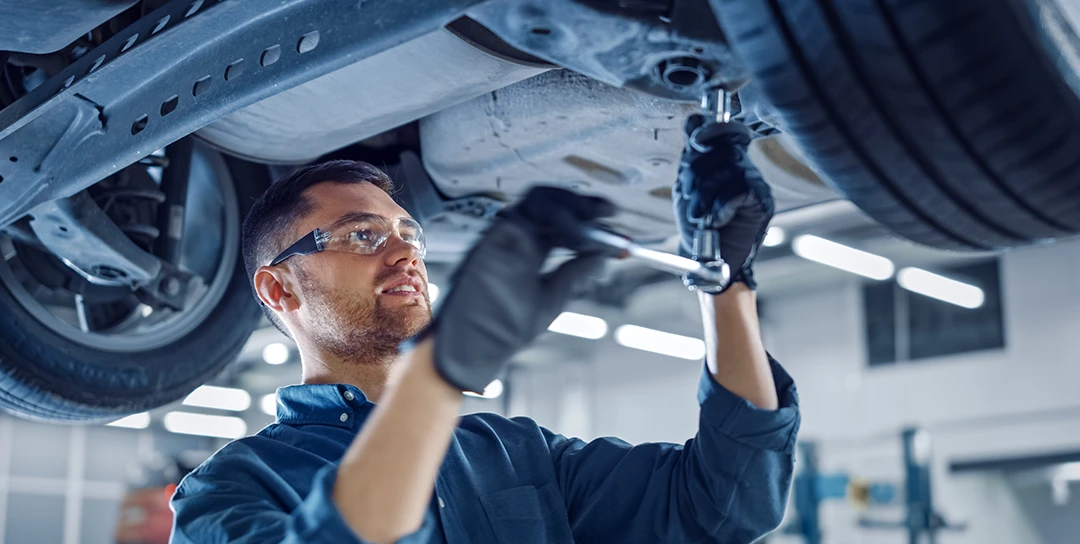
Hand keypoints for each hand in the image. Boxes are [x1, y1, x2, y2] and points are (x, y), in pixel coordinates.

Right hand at [421, 187, 613, 392]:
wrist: (475, 346)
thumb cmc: (505, 328)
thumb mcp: (552, 298)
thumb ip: (576, 274)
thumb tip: (604, 256)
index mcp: (531, 251)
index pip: (562, 223)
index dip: (588, 218)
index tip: (613, 219)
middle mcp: (518, 239)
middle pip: (554, 204)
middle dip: (584, 205)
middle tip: (608, 211)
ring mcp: (505, 236)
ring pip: (540, 200)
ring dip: (571, 207)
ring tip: (592, 225)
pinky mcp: (494, 237)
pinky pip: (526, 212)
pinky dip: (554, 217)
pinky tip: (574, 236)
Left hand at [673, 115, 774, 291]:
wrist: (709, 262)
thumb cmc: (697, 227)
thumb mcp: (687, 188)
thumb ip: (691, 158)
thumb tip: (694, 120)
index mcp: (724, 161)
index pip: (722, 130)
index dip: (709, 131)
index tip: (695, 142)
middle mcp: (742, 167)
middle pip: (720, 149)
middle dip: (696, 175)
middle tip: (689, 200)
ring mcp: (755, 182)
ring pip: (729, 168)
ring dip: (706, 196)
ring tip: (699, 217)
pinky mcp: (762, 200)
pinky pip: (740, 189)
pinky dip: (722, 206)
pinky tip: (716, 221)